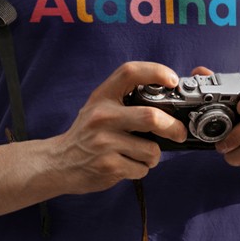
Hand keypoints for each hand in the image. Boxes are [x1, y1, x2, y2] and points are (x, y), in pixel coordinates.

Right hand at [51, 62, 186, 194]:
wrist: (60, 162)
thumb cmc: (89, 132)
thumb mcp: (100, 106)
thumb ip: (126, 99)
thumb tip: (169, 101)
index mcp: (102, 95)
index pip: (130, 72)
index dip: (155, 72)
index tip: (172, 80)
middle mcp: (102, 115)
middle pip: (151, 116)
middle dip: (173, 127)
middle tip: (179, 133)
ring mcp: (104, 142)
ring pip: (151, 149)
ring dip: (153, 155)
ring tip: (139, 153)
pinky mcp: (108, 166)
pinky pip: (142, 169)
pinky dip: (141, 169)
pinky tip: (126, 164)